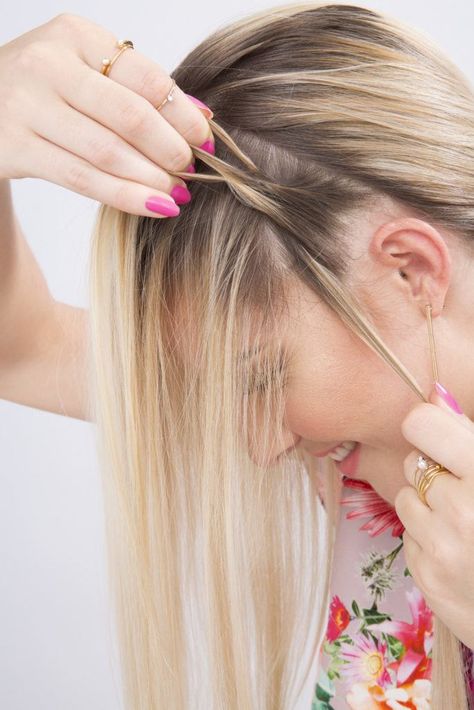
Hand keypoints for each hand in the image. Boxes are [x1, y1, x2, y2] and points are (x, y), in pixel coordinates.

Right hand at [0, 13, 212, 216]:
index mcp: (75, 35)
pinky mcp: (15, 147)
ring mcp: (27, 106)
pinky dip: (125, 196)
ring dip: (151, 179)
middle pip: (130, 116)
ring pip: (107, 152)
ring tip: (176, 194)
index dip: (183, 114)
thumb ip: (138, 89)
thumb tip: (201, 117)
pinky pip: (83, 179)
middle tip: (191, 172)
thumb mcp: (86, 71)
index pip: (146, 78)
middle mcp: (48, 65)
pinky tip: (153, 206)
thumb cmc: (47, 90)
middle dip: (171, 150)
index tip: (206, 140)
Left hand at [395, 382, 473, 649]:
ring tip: (465, 525)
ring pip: (404, 499)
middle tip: (466, 491)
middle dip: (434, 472)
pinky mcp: (427, 576)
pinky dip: (426, 539)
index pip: (421, 423)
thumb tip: (433, 395)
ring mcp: (442, 547)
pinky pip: (407, 536)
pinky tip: (459, 551)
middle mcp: (463, 510)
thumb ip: (468, 435)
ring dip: (428, 506)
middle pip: (412, 462)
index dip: (429, 426)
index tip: (440, 437)